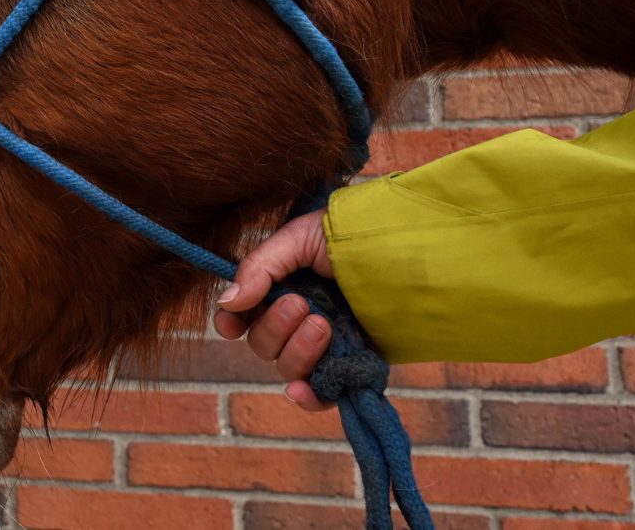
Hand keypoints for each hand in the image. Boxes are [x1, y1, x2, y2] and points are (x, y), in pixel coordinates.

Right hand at [213, 210, 336, 411]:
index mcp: (280, 288)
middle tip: (303, 304)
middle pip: (262, 345)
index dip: (230, 323)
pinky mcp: (351, 367)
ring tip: (325, 326)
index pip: (241, 317)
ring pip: (288, 369)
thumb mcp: (299, 238)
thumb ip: (259, 268)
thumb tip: (226, 302)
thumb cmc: (353, 237)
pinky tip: (303, 390)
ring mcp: (325, 346)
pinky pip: (321, 395)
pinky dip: (308, 398)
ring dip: (298, 351)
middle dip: (276, 327)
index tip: (232, 323)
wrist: (408, 254)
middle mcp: (298, 320)